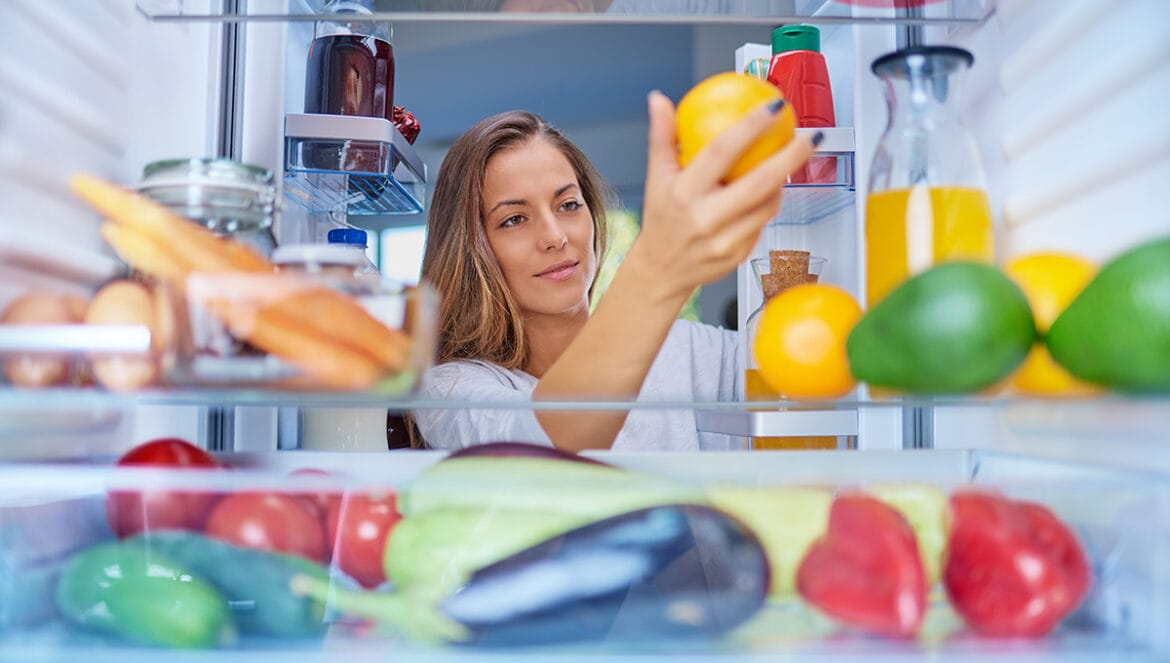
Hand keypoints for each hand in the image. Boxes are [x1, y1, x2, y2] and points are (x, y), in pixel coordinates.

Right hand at [629, 90, 818, 304]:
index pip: (721, 153)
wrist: (661, 271)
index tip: (773, 107)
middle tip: (810, 136)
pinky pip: (763, 223)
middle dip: (791, 157)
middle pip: (758, 183)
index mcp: (684, 193)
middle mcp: (705, 218)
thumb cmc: (661, 219)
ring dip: (783, 180)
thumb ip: (662, 137)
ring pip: (768, 205)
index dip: (750, 127)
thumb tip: (660, 100)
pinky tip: (774, 188)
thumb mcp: (655, 177)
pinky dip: (770, 203)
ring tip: (793, 158)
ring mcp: (724, 240)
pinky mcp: (739, 255)